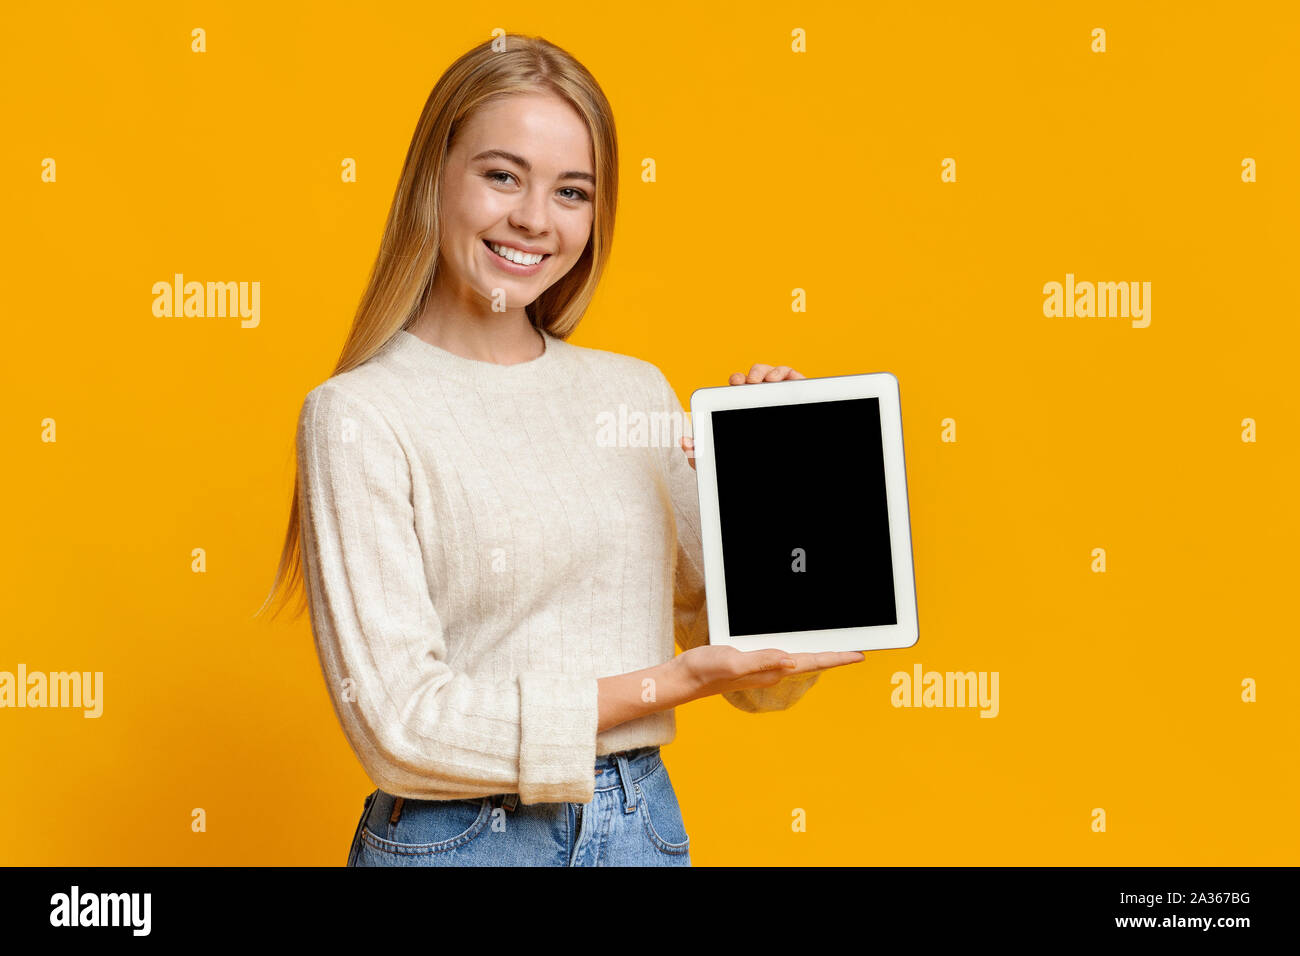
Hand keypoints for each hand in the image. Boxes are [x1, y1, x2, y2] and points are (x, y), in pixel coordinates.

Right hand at [673, 644, 864, 699]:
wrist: (685, 679)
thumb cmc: (706, 671)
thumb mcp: (732, 662)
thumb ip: (760, 662)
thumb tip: (789, 660)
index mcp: (771, 671)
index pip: (812, 662)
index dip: (836, 658)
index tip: (859, 655)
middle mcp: (772, 671)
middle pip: (811, 662)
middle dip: (834, 656)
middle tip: (857, 650)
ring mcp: (763, 668)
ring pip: (800, 658)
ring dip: (819, 653)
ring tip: (837, 647)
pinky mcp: (753, 662)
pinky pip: (784, 654)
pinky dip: (798, 649)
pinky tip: (799, 645)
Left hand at [681, 363, 806, 469]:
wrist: (770, 477)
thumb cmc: (742, 462)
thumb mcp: (720, 459)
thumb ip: (701, 453)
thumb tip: (685, 442)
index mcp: (742, 407)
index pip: (737, 388)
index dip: (736, 381)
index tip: (734, 383)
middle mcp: (760, 398)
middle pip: (756, 377)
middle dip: (751, 374)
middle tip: (747, 382)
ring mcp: (778, 396)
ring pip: (773, 374)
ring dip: (767, 372)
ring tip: (761, 382)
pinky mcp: (796, 394)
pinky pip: (793, 377)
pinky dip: (785, 373)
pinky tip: (778, 382)